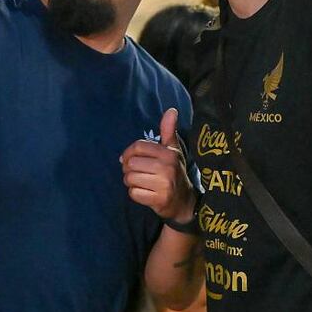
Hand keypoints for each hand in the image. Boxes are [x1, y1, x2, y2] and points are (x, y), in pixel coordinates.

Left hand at [122, 109, 195, 223]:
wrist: (184, 201)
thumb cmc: (174, 172)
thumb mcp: (173, 150)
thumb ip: (168, 130)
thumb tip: (171, 110)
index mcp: (169, 153)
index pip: (138, 147)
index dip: (128, 153)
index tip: (129, 159)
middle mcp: (167, 167)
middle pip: (131, 163)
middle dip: (129, 169)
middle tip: (138, 172)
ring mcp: (164, 184)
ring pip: (130, 179)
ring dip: (131, 182)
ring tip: (141, 182)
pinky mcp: (159, 200)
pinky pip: (133, 194)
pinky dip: (135, 194)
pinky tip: (145, 193)